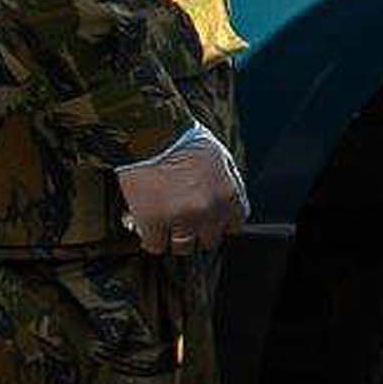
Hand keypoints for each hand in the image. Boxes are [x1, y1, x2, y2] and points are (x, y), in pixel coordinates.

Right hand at [116, 140, 247, 254]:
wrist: (152, 135)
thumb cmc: (185, 142)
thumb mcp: (220, 159)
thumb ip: (228, 184)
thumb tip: (230, 205)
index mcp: (228, 195)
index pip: (234, 225)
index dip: (222, 224)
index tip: (212, 222)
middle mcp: (208, 211)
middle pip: (209, 240)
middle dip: (199, 232)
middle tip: (187, 223)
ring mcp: (180, 219)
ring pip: (183, 247)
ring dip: (175, 238)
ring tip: (167, 226)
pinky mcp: (152, 223)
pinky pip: (155, 245)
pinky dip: (151, 239)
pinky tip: (148, 229)